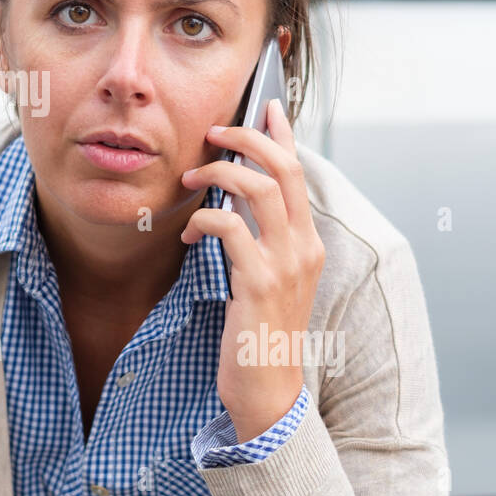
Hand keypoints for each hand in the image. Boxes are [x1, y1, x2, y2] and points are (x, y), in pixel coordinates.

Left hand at [178, 98, 325, 442]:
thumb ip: (260, 238)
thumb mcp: (267, 277)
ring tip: (190, 180)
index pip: (300, 173)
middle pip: (284, 168)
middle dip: (246, 138)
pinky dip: (203, 220)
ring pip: (256, 189)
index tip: (267, 106)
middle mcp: (304, 247)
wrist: (268, 389)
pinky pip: (229, 228)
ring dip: (217, 174)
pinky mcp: (258, 283)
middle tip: (213, 131)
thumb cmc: (259, 332)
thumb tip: (234, 198)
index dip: (284, 135)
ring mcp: (285, 264)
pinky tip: (188, 233)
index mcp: (307, 242)